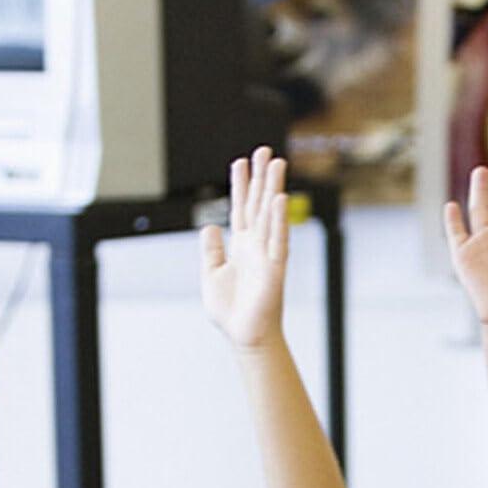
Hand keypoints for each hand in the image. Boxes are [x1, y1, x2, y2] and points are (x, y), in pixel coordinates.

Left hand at [200, 147, 288, 350]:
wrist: (244, 336)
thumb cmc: (230, 311)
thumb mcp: (211, 275)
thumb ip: (211, 250)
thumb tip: (209, 226)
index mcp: (240, 246)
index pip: (240, 208)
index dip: (240, 185)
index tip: (241, 161)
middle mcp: (255, 246)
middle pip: (258, 204)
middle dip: (261, 177)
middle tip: (264, 150)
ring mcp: (267, 255)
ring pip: (270, 215)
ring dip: (273, 188)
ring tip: (276, 163)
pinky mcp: (275, 269)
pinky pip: (277, 240)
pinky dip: (278, 220)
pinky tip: (278, 199)